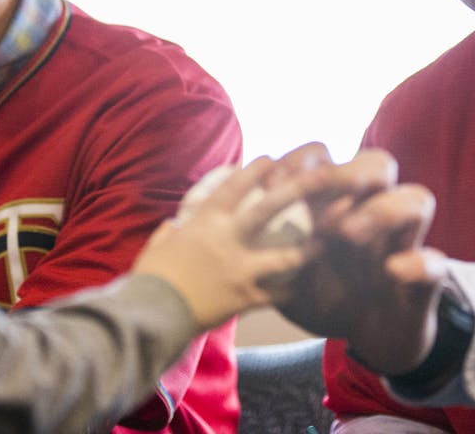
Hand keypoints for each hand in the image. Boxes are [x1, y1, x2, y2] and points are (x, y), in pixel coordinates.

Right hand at [132, 156, 324, 329]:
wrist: (153, 315)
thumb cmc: (150, 278)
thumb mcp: (156, 246)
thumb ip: (169, 232)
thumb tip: (173, 226)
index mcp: (205, 223)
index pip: (234, 187)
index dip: (255, 171)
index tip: (271, 159)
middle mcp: (227, 240)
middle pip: (269, 209)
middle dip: (298, 189)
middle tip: (322, 177)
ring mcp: (240, 269)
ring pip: (285, 257)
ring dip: (308, 250)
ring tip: (324, 243)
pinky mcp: (244, 298)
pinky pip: (275, 295)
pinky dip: (287, 292)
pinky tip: (297, 289)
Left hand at [272, 144, 445, 374]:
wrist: (369, 334)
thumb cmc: (324, 292)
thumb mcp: (288, 272)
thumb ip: (271, 247)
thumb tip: (243, 219)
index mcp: (339, 200)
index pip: (327, 158)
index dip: (302, 161)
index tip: (274, 182)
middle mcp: (376, 209)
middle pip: (379, 164)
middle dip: (350, 173)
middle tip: (320, 204)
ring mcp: (404, 240)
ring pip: (416, 197)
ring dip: (382, 209)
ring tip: (348, 234)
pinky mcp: (425, 277)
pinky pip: (435, 262)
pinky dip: (416, 263)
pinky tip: (393, 271)